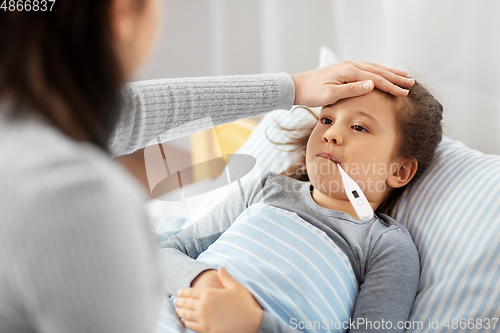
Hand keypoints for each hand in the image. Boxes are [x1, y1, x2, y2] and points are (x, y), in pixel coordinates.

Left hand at [174, 267, 262, 332]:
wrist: (250, 324)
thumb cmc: (244, 305)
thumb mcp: (236, 288)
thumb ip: (226, 277)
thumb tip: (221, 267)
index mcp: (209, 294)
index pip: (191, 292)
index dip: (184, 292)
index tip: (179, 292)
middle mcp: (203, 306)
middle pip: (186, 303)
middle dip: (179, 301)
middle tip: (175, 301)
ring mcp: (203, 319)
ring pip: (187, 315)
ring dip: (180, 311)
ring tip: (177, 310)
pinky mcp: (206, 330)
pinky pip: (192, 325)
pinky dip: (186, 322)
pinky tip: (185, 320)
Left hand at [291, 60, 414, 106]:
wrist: (297, 87)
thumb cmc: (312, 93)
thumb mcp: (331, 95)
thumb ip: (352, 90)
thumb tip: (372, 84)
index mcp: (349, 71)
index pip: (376, 79)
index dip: (392, 86)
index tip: (405, 92)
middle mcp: (350, 65)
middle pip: (378, 71)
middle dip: (396, 77)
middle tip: (411, 82)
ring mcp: (347, 66)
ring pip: (374, 68)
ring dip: (389, 72)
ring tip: (403, 75)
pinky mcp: (344, 69)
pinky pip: (366, 68)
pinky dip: (378, 71)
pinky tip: (382, 73)